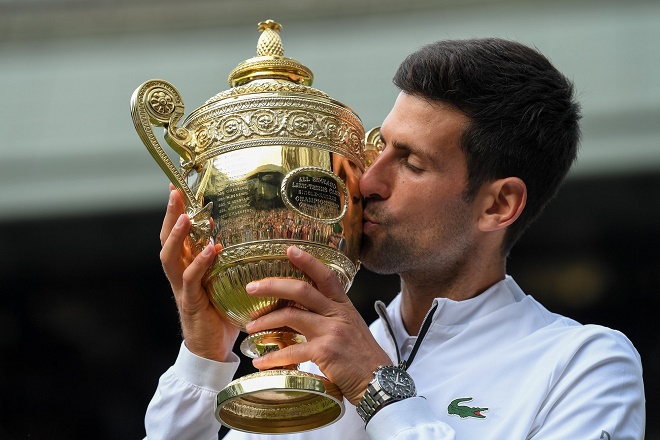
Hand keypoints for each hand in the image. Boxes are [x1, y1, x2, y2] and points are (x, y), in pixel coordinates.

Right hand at [160, 186, 239, 361]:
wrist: (211, 351)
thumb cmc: (220, 315)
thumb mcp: (224, 282)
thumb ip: (227, 262)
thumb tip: (243, 240)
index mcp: (186, 267)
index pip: (177, 234)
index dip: (174, 212)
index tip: (176, 187)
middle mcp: (179, 275)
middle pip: (167, 239)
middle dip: (171, 215)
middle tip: (175, 193)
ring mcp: (182, 289)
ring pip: (171, 257)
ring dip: (178, 235)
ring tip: (187, 216)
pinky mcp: (191, 303)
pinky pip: (191, 280)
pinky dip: (199, 263)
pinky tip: (210, 250)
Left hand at [244, 246, 391, 404]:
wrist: (379, 382)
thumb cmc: (364, 359)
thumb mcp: (351, 329)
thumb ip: (330, 317)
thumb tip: (303, 313)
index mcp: (343, 307)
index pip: (326, 276)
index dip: (308, 261)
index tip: (289, 250)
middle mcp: (338, 314)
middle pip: (301, 290)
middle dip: (272, 286)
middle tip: (251, 288)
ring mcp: (331, 331)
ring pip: (291, 315)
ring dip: (266, 320)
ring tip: (250, 327)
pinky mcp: (325, 351)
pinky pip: (292, 350)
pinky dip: (273, 357)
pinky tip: (261, 362)